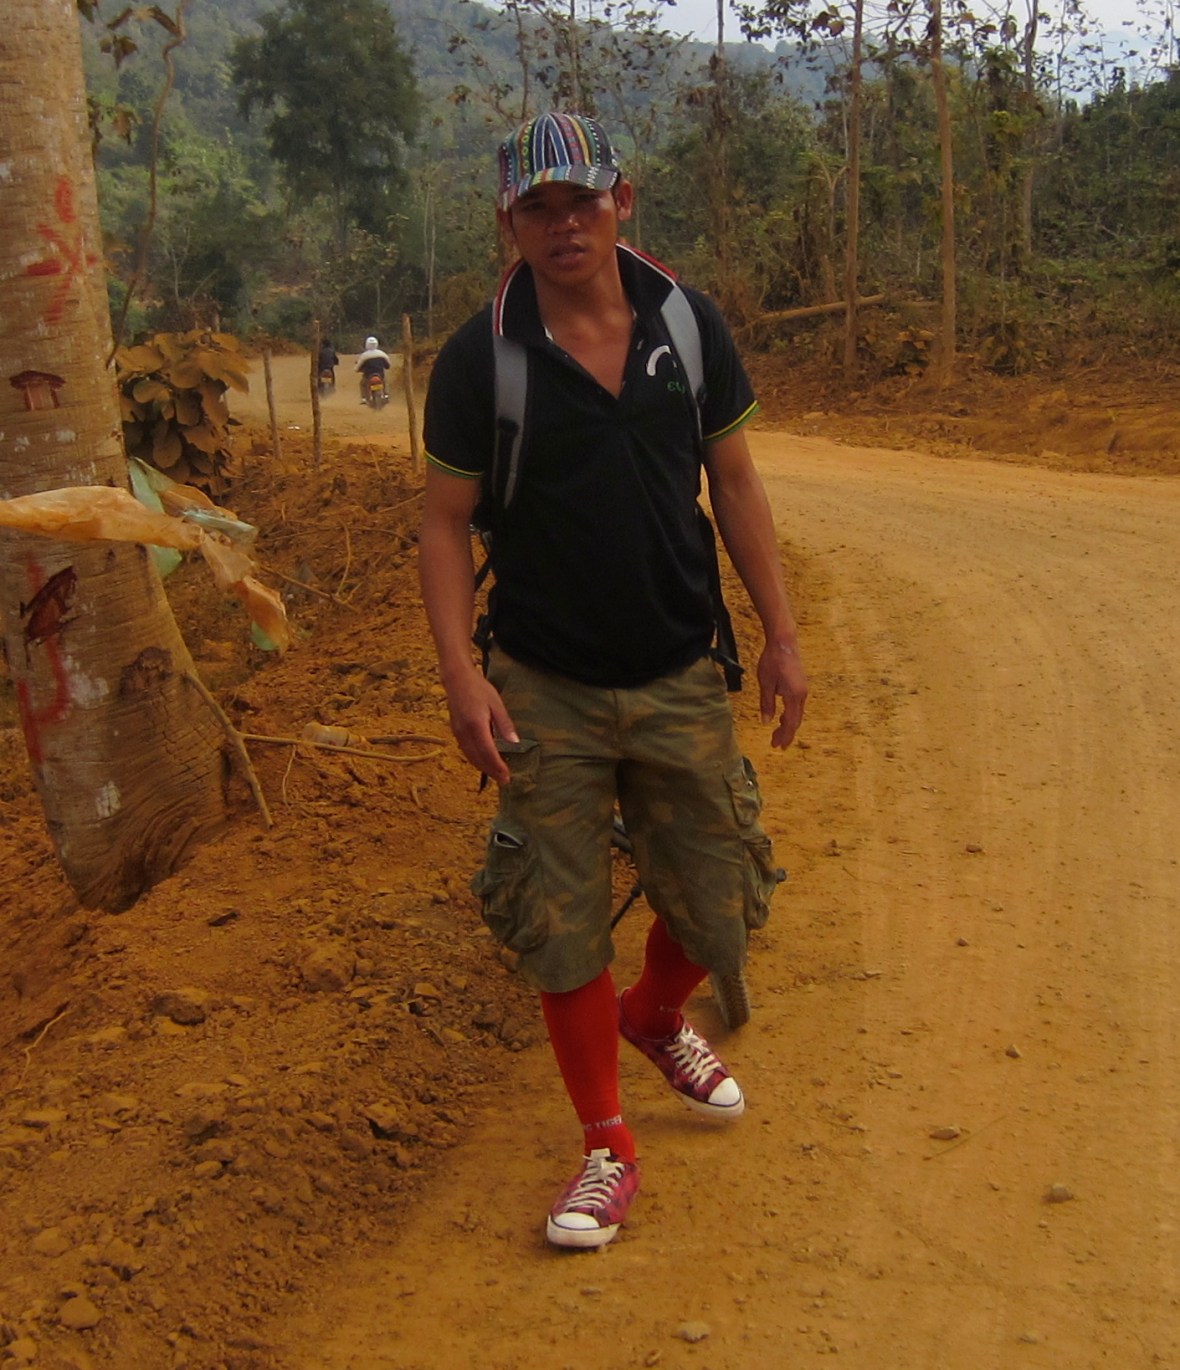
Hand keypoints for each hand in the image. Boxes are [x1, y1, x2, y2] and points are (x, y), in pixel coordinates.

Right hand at [443, 666, 518, 784]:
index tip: (507, 777)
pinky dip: (475, 759)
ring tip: (495, 774)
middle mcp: (465, 732)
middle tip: (504, 780)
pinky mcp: (455, 731)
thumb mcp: (497, 704)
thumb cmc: (479, 689)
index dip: (498, 767)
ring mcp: (458, 733)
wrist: (457, 679)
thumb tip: (514, 743)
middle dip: (491, 771)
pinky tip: (483, 761)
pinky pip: (465, 751)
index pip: (488, 752)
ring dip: (482, 767)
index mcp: (477, 725)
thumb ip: (504, 725)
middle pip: (478, 759)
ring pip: (470, 757)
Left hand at [757, 639, 807, 748]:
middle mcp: (802, 695)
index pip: (790, 722)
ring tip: (777, 734)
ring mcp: (803, 690)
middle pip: (795, 720)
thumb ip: (766, 703)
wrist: (784, 641)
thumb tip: (766, 722)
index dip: (784, 735)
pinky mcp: (801, 685)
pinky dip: (790, 715)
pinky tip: (782, 717)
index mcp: (793, 696)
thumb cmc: (773, 660)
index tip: (777, 746)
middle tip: (776, 745)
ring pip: (797, 713)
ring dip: (788, 725)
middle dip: (786, 734)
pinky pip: (797, 706)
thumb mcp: (765, 683)